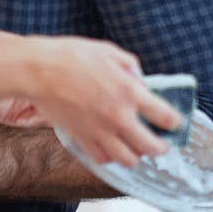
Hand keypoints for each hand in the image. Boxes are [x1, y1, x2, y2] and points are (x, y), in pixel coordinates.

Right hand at [26, 38, 181, 167]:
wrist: (38, 70)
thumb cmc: (71, 56)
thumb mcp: (108, 51)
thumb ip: (130, 66)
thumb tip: (140, 81)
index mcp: (129, 92)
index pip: (165, 116)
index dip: (175, 123)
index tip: (174, 123)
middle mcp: (118, 117)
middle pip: (151, 147)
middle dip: (161, 148)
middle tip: (161, 145)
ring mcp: (99, 131)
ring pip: (128, 160)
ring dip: (135, 155)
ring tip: (134, 148)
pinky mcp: (81, 139)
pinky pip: (102, 159)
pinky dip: (110, 157)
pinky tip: (110, 148)